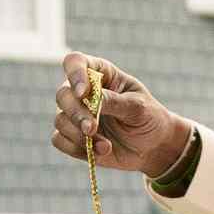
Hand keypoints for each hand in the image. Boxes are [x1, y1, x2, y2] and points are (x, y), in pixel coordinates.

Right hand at [53, 53, 193, 179]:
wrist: (153, 147)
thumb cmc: (148, 118)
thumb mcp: (139, 107)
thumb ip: (115, 102)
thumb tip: (92, 99)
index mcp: (101, 74)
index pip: (75, 62)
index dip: (75, 74)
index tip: (83, 93)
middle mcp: (83, 93)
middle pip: (63, 95)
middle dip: (76, 113)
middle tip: (91, 128)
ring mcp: (76, 115)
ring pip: (60, 120)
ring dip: (78, 135)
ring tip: (106, 146)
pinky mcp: (74, 137)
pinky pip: (60, 140)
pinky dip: (76, 148)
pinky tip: (101, 151)